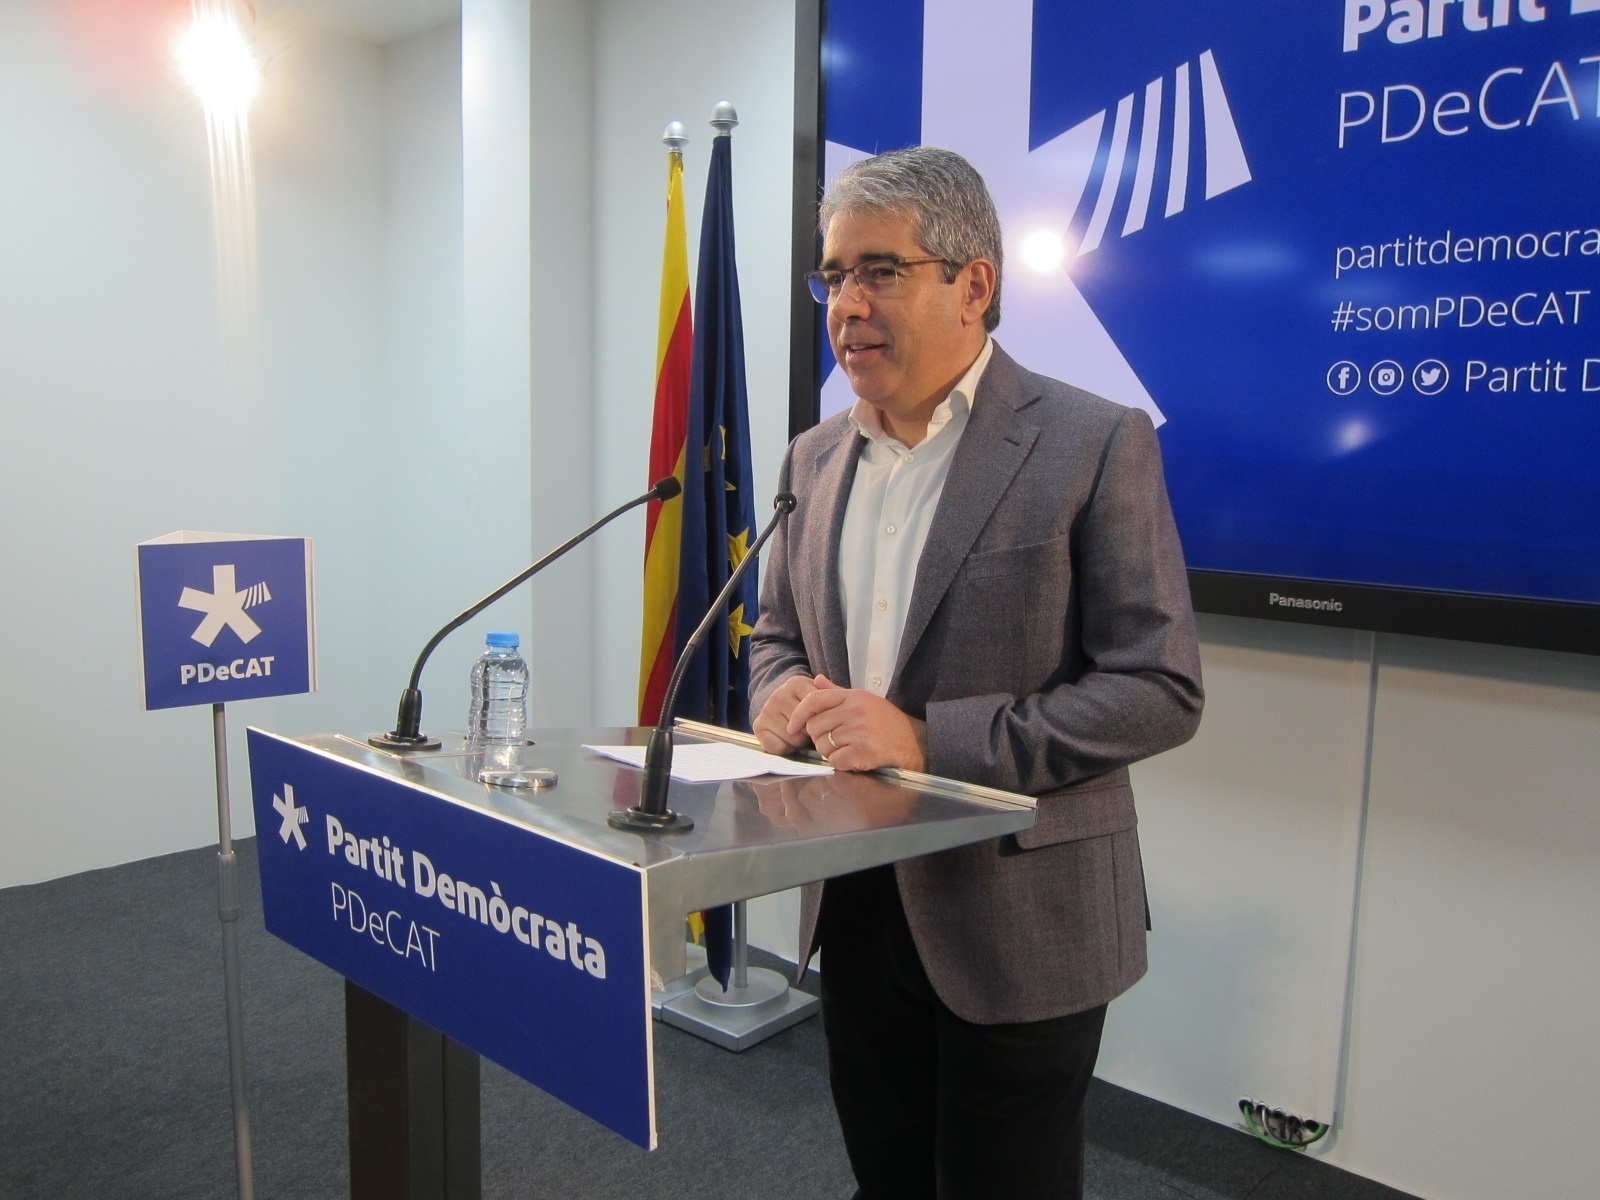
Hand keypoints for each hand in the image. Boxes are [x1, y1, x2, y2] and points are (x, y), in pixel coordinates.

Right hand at [752, 674, 819, 753]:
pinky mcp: (758, 725)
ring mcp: (767, 709)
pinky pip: (777, 746)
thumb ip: (830, 692)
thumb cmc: (807, 707)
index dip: (821, 718)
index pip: (815, 706)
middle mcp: (778, 694)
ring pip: (791, 737)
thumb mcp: (821, 697)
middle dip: (810, 731)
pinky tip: (786, 740)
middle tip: (808, 728)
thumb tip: (821, 679)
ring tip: (798, 733)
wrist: (782, 709)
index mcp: (796, 683)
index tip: (822, 719)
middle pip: (804, 724)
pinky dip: (784, 748)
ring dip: (798, 741)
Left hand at [787, 675, 927, 772]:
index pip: (814, 700)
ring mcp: (859, 732)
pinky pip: (835, 761)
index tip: (792, 726)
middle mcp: (855, 712)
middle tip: (833, 741)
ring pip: (823, 746)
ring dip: (830, 752)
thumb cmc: (888, 723)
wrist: (914, 743)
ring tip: (847, 749)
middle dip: (818, 738)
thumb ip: (837, 692)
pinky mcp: (863, 752)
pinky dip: (840, 764)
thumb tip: (816, 680)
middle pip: (815, 726)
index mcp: (854, 697)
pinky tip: (853, 759)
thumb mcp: (865, 700)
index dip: (798, 714)